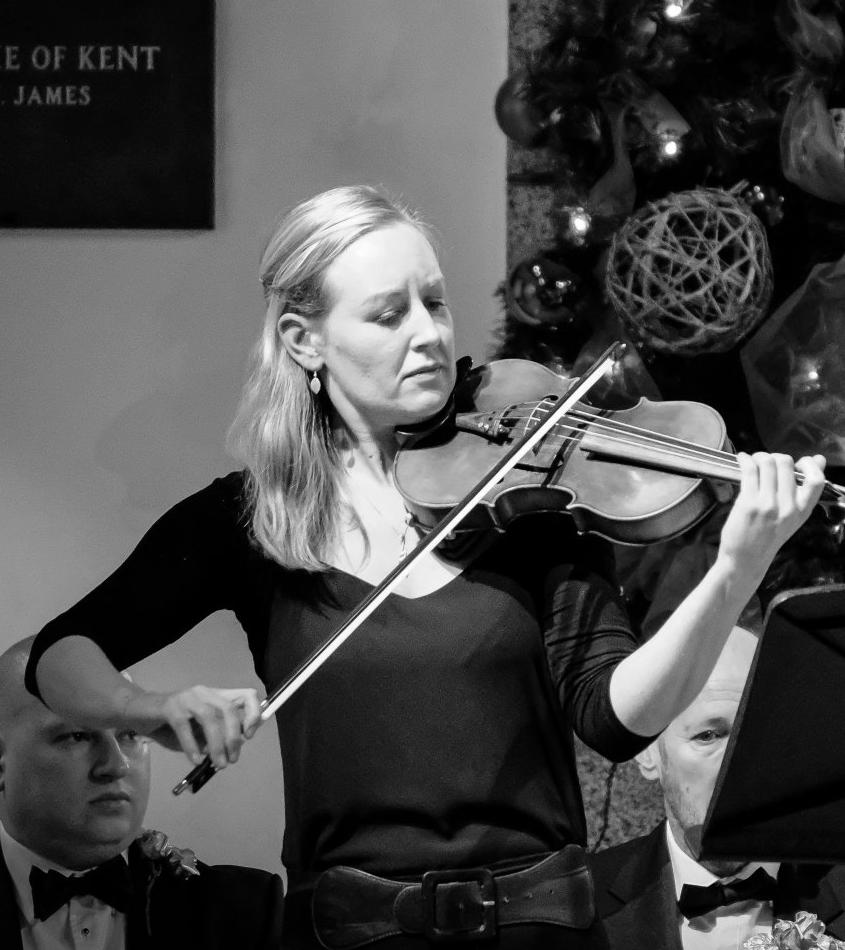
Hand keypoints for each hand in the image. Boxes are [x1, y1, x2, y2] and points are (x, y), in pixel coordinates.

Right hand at [123, 686, 261, 767]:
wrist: (139, 713)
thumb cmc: (171, 724)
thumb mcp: (198, 732)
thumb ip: (214, 738)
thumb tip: (229, 751)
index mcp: (217, 696)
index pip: (246, 695)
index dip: (254, 714)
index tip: (250, 736)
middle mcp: (205, 693)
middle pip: (229, 709)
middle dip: (234, 737)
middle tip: (232, 760)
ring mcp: (187, 697)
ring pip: (210, 717)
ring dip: (217, 744)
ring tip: (219, 763)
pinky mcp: (170, 706)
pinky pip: (185, 727)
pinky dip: (192, 746)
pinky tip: (195, 760)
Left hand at [717, 452, 825, 578]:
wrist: (746, 560)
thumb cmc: (767, 537)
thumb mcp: (792, 517)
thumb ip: (802, 492)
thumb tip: (819, 459)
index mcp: (802, 511)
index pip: (816, 479)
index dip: (808, 464)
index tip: (798, 462)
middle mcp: (788, 507)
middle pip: (786, 464)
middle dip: (774, 457)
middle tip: (765, 463)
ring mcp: (768, 504)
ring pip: (767, 463)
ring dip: (758, 457)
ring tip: (752, 462)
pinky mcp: (748, 503)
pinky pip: (749, 470)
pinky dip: (744, 460)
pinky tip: (742, 460)